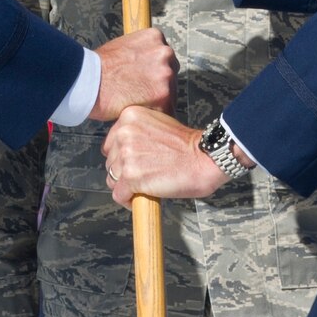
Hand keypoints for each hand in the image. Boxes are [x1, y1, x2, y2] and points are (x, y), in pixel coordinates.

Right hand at [89, 26, 176, 120]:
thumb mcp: (123, 46)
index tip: (143, 81)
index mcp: (155, 37)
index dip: (153, 72)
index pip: (164, 58)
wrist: (86, 81)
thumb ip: (140, 53)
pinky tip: (139, 113)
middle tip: (138, 95)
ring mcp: (165, 72)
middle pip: (170, 74)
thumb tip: (145, 63)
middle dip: (157, 85)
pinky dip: (153, 115)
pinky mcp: (162, 93)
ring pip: (169, 93)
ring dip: (156, 101)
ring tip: (135, 104)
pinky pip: (165, 109)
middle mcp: (165, 52)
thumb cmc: (97, 67)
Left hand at [103, 105, 227, 204]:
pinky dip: (130, 201)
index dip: (123, 156)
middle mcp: (124, 133)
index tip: (135, 162)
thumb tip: (126, 150)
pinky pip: (119, 195)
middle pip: (110, 161)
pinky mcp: (131, 177)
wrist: (205, 158)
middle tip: (144, 174)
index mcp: (130, 116)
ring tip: (145, 186)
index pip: (111, 142)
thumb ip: (139, 132)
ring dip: (126, 186)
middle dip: (124, 171)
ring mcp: (126, 156)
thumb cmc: (189, 145)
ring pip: (112, 180)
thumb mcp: (159, 124)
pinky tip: (143, 197)